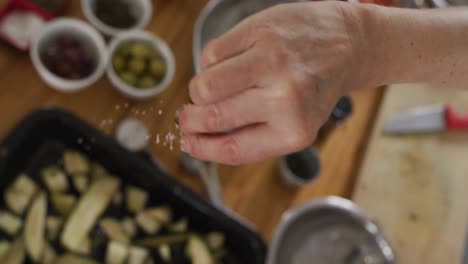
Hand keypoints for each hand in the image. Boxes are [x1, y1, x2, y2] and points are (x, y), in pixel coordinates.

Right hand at [179, 1, 367, 164]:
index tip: (188, 143)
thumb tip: (200, 141)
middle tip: (186, 117)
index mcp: (293, 131)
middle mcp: (283, 98)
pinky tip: (228, 63)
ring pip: (205, 85)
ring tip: (212, 88)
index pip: (232, 149)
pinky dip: (211, 62)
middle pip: (212, 117)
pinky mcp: (260, 32)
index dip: (202, 149)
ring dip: (200, 90)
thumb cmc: (316, 86)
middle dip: (190, 119)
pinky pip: (211, 54)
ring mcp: (270, 62)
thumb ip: (254, 137)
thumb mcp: (297, 125)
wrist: (347, 43)